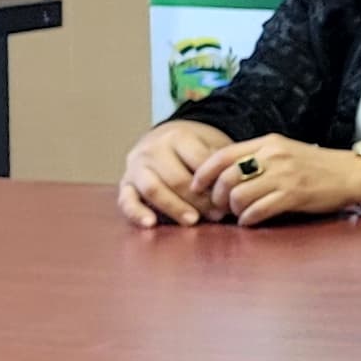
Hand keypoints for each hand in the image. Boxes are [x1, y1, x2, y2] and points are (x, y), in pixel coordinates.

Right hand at [117, 119, 231, 225]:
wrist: (163, 138)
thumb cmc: (194, 148)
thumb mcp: (211, 144)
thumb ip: (221, 161)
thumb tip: (236, 186)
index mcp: (178, 136)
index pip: (199, 162)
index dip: (215, 181)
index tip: (230, 197)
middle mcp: (153, 149)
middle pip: (177, 178)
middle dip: (199, 200)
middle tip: (218, 214)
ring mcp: (136, 166)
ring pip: (153, 189)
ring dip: (174, 207)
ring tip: (193, 221)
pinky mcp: (125, 183)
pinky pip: (126, 200)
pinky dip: (136, 213)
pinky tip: (150, 224)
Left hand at [185, 135, 360, 227]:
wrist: (354, 174)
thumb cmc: (318, 166)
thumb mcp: (286, 151)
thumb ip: (257, 157)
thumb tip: (224, 176)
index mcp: (268, 143)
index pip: (222, 155)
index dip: (203, 173)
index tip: (196, 187)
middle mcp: (274, 156)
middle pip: (227, 177)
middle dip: (217, 197)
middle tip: (221, 207)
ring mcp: (284, 176)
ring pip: (239, 195)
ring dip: (234, 210)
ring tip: (239, 214)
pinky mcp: (294, 195)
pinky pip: (258, 210)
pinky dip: (249, 219)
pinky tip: (252, 220)